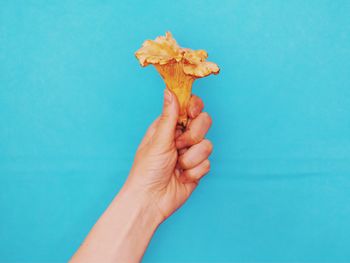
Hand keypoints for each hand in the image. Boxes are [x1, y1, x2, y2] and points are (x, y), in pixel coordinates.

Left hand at [124, 89, 212, 220]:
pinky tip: (181, 177)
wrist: (151, 200)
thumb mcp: (158, 140)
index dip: (194, 107)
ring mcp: (190, 153)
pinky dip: (193, 171)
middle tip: (179, 145)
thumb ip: (169, 116)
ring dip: (191, 158)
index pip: (189, 107)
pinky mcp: (198, 168)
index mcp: (169, 127)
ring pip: (208, 144)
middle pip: (204, 122)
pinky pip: (207, 163)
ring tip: (177, 166)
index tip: (192, 113)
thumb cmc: (147, 170)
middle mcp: (181, 137)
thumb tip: (169, 91)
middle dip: (194, 135)